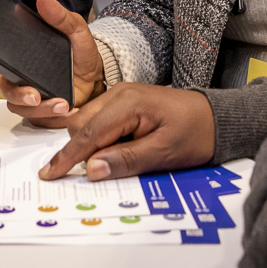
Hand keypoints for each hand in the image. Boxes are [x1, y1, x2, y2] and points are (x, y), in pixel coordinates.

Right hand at [0, 0, 104, 125]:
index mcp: (23, 63)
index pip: (4, 76)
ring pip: (26, 113)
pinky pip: (42, 123)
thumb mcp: (75, 29)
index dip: (9, 85)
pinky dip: (55, 121)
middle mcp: (25, 83)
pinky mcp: (47, 114)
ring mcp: (35, 101)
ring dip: (43, 112)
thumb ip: (59, 16)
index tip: (28, 88)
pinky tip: (70, 112)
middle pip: (10, 98)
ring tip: (64, 105)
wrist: (99, 75)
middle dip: (23, 101)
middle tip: (38, 98)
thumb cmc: (81, 53)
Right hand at [37, 83, 214, 180]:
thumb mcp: (163, 153)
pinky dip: (98, 137)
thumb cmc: (195, 132)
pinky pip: (99, 120)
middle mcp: (119, 94)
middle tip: (88, 172)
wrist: (216, 117)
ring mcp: (120, 96)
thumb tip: (92, 168)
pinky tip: (113, 151)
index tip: (50, 173)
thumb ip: (126, 160)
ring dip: (89, 144)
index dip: (67, 156)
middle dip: (78, 150)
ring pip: (86, 121)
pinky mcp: (124, 103)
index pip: (88, 133)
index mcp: (127, 103)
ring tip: (109, 161)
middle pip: (80, 124)